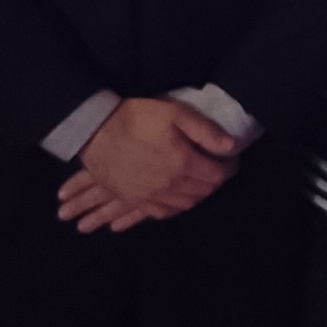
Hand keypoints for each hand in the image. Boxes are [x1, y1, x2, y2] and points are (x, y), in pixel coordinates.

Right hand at [55, 96, 236, 232]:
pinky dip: (176, 207)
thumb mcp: (174, 113)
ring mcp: (152, 196)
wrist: (95, 132)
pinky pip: (163, 213)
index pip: (218, 176)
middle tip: (215, 169)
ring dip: (197, 195)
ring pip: (186, 205)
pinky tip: (177, 198)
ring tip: (198, 181)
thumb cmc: (136, 118)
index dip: (229, 168)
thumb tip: (231, 147)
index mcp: (183, 164)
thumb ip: (205, 131)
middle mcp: (171, 186)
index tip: (230, 159)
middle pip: (204, 192)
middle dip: (214, 181)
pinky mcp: (136, 200)